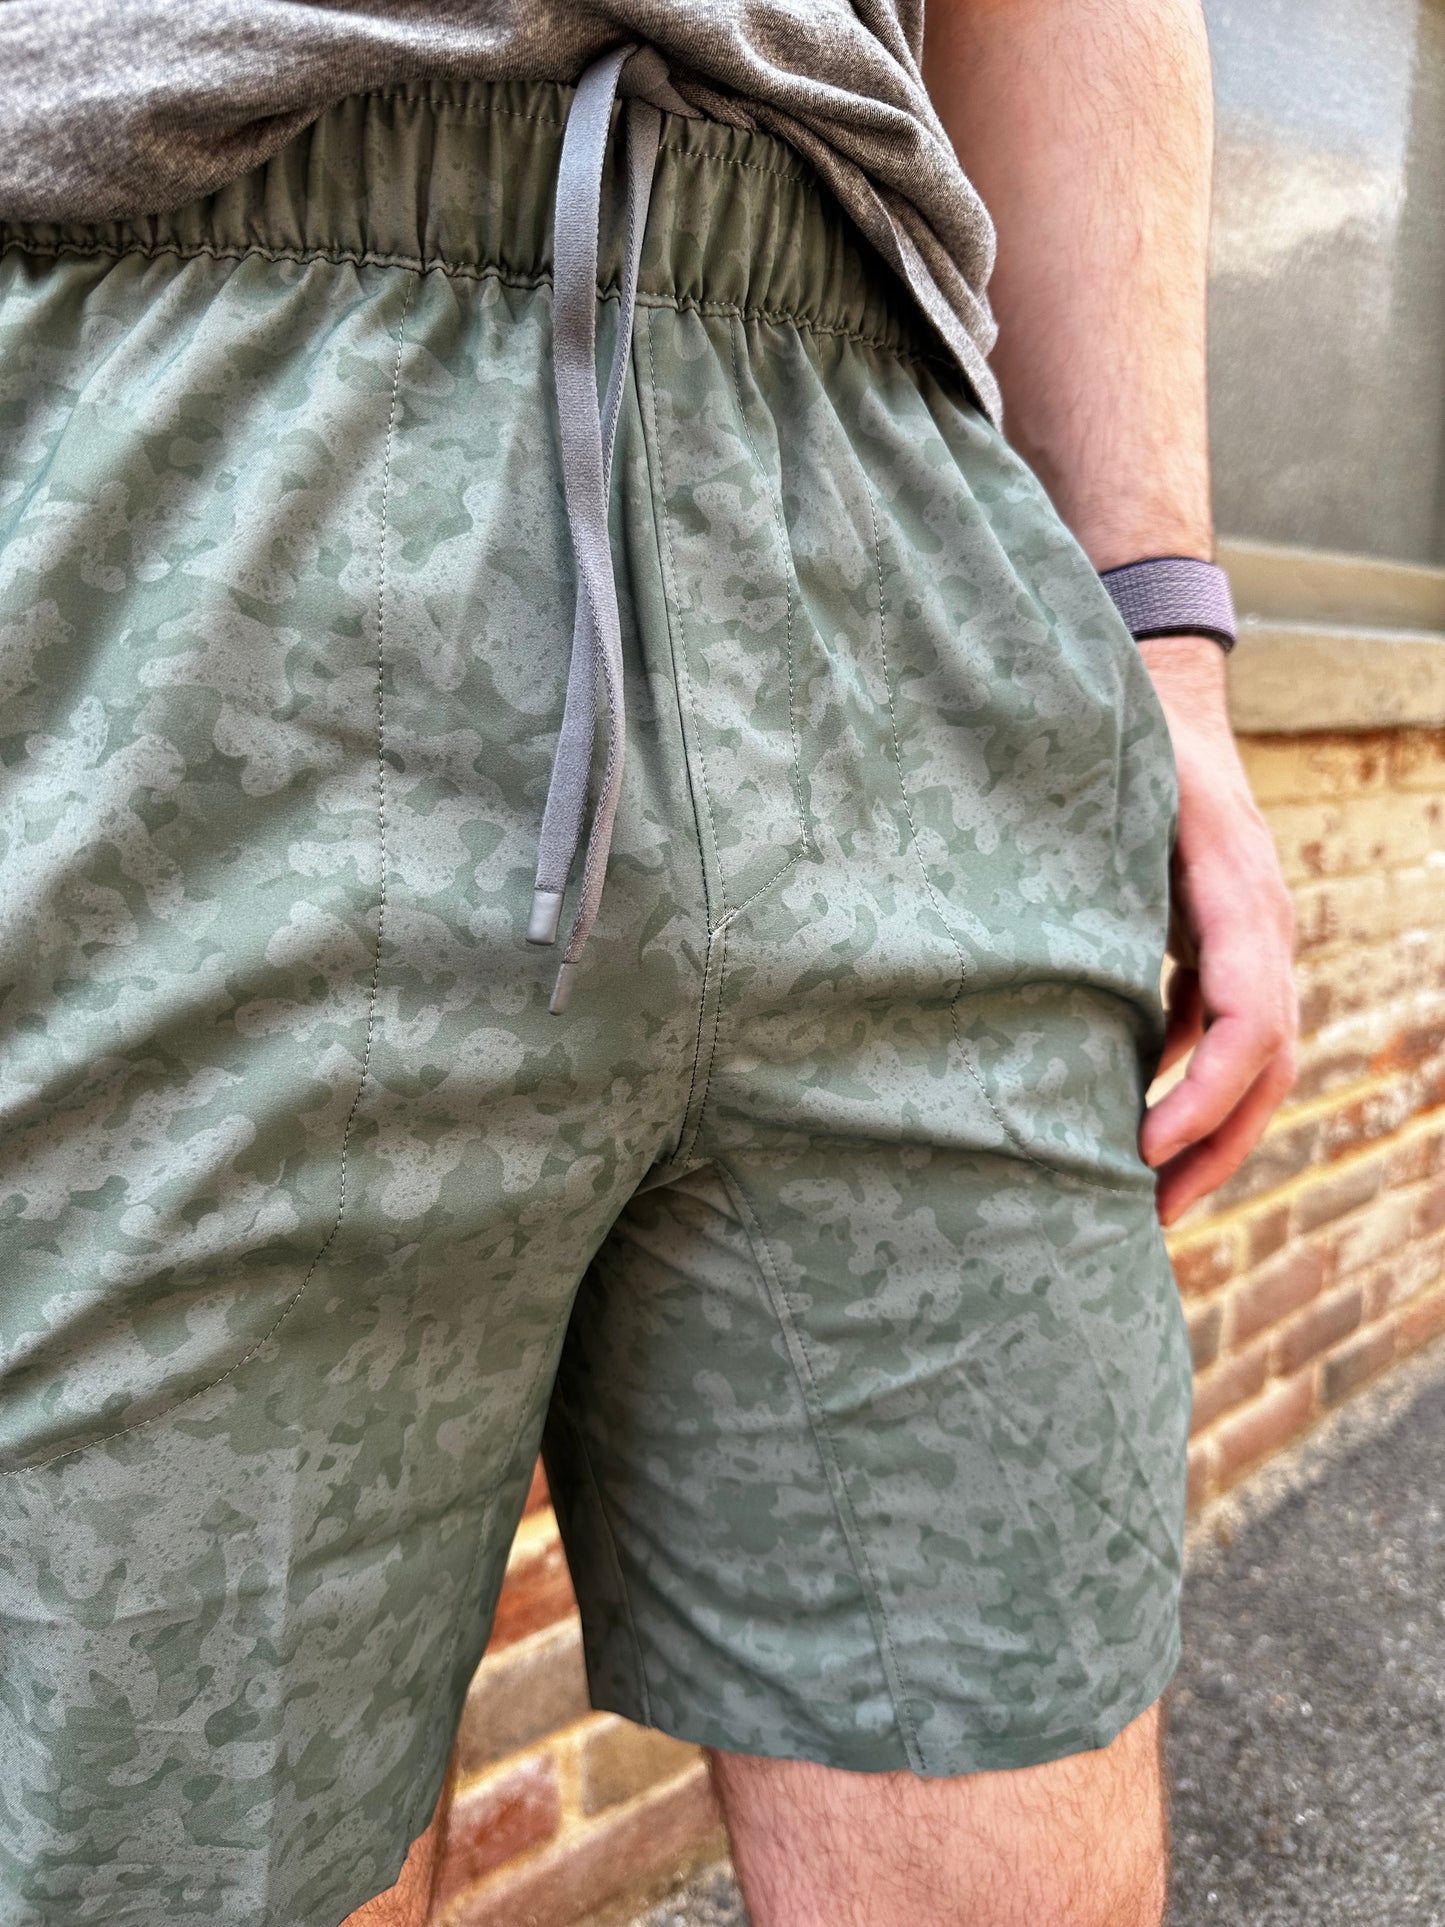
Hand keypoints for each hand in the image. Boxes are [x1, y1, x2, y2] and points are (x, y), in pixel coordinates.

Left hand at [1137, 637, 1298, 1224]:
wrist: (1172, 709)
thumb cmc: (1131, 748)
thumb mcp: (1114, 798)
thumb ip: (1092, 866)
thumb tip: (1022, 947)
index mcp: (1234, 896)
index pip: (1250, 1017)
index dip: (1205, 1091)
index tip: (1143, 1143)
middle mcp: (1259, 927)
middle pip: (1267, 1062)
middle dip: (1216, 1144)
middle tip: (1152, 1213)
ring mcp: (1251, 942)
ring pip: (1255, 1061)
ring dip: (1210, 1134)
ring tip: (1150, 1201)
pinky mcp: (1222, 951)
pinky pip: (1222, 1037)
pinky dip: (1188, 1089)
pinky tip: (1135, 1131)